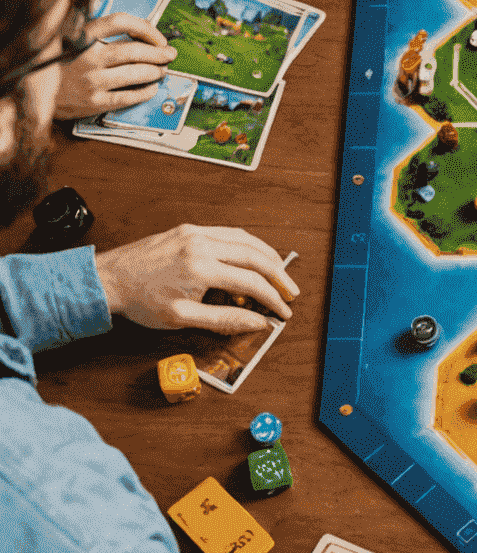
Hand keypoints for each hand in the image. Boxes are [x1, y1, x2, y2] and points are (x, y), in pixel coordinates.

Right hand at [53, 14, 173, 119]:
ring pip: (135, 73)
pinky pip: (129, 97)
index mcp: (80, 37)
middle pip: (133, 50)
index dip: (145, 28)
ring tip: (162, 70)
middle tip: (169, 55)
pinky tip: (152, 88)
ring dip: (155, 71)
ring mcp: (90, 81)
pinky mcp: (94, 102)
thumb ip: (100, 35)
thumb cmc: (62, 65)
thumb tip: (142, 33)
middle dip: (158, 53)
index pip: (119, 22)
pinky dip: (146, 92)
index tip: (158, 38)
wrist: (37, 93)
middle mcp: (86, 57)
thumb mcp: (73, 41)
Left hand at [95, 224, 297, 332]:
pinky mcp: (189, 229)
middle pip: (255, 256)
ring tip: (280, 273)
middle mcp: (201, 244)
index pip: (251, 282)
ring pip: (245, 239)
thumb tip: (257, 322)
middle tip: (291, 292)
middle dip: (278, 276)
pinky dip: (248, 244)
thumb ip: (224, 320)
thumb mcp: (182, 319)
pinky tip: (255, 256)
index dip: (272, 299)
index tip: (283, 311)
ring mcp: (195, 233)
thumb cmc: (141, 301)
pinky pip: (229, 232)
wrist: (108, 279)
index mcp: (200, 268)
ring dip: (267, 256)